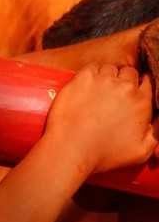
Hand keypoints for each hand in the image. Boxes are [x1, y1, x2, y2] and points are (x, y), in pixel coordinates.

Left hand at [44, 63, 158, 176]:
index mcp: (143, 102)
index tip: (131, 93)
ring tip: (97, 91)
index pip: (148, 81)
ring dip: (106, 76)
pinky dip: (90, 73)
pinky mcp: (83, 78)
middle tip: (112, 93)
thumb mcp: (142, 150)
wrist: (71, 148)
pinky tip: (86, 85)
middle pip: (130, 73)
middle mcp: (126, 88)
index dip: (140, 86)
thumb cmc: (105, 154)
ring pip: (110, 69)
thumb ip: (157, 132)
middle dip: (123, 80)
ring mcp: (104, 80)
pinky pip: (91, 67)